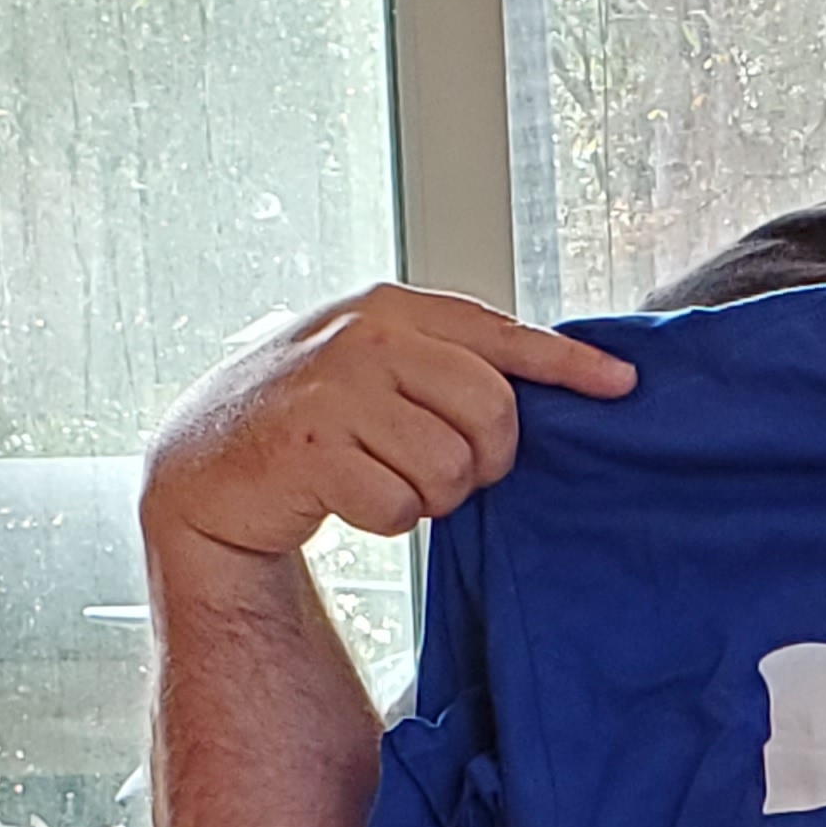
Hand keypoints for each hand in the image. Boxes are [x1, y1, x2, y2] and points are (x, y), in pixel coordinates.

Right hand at [140, 283, 636, 560]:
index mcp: (391, 307)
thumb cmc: (307, 418)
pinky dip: (389, 519)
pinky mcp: (312, 449)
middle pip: (493, 410)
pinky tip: (351, 497)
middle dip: (484, 458)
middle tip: (445, 468)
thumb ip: (446, 363)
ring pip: (450, 466)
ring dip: (430, 494)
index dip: (567, 364)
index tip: (621, 385)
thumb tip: (550, 387)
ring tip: (384, 476)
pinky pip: (402, 506)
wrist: (204, 466)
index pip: (500, 334)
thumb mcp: (373, 365)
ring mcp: (336, 390)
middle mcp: (366, 337)